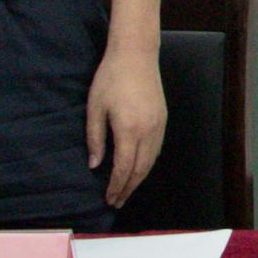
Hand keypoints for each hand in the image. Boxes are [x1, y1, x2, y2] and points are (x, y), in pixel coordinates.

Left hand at [87, 43, 168, 208]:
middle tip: (118, 202)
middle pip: (140, 170)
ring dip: (139, 178)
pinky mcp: (163, 120)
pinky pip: (156, 150)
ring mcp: (159, 126)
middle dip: (128, 188)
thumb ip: (95, 138)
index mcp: (129, 130)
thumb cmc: (110, 78)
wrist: (136, 55)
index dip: (116, 187)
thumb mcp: (95, 108)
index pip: (123, 169)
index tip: (109, 199)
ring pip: (151, 162)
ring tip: (127, 189)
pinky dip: (147, 164)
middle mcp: (148, 132)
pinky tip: (139, 168)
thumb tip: (95, 164)